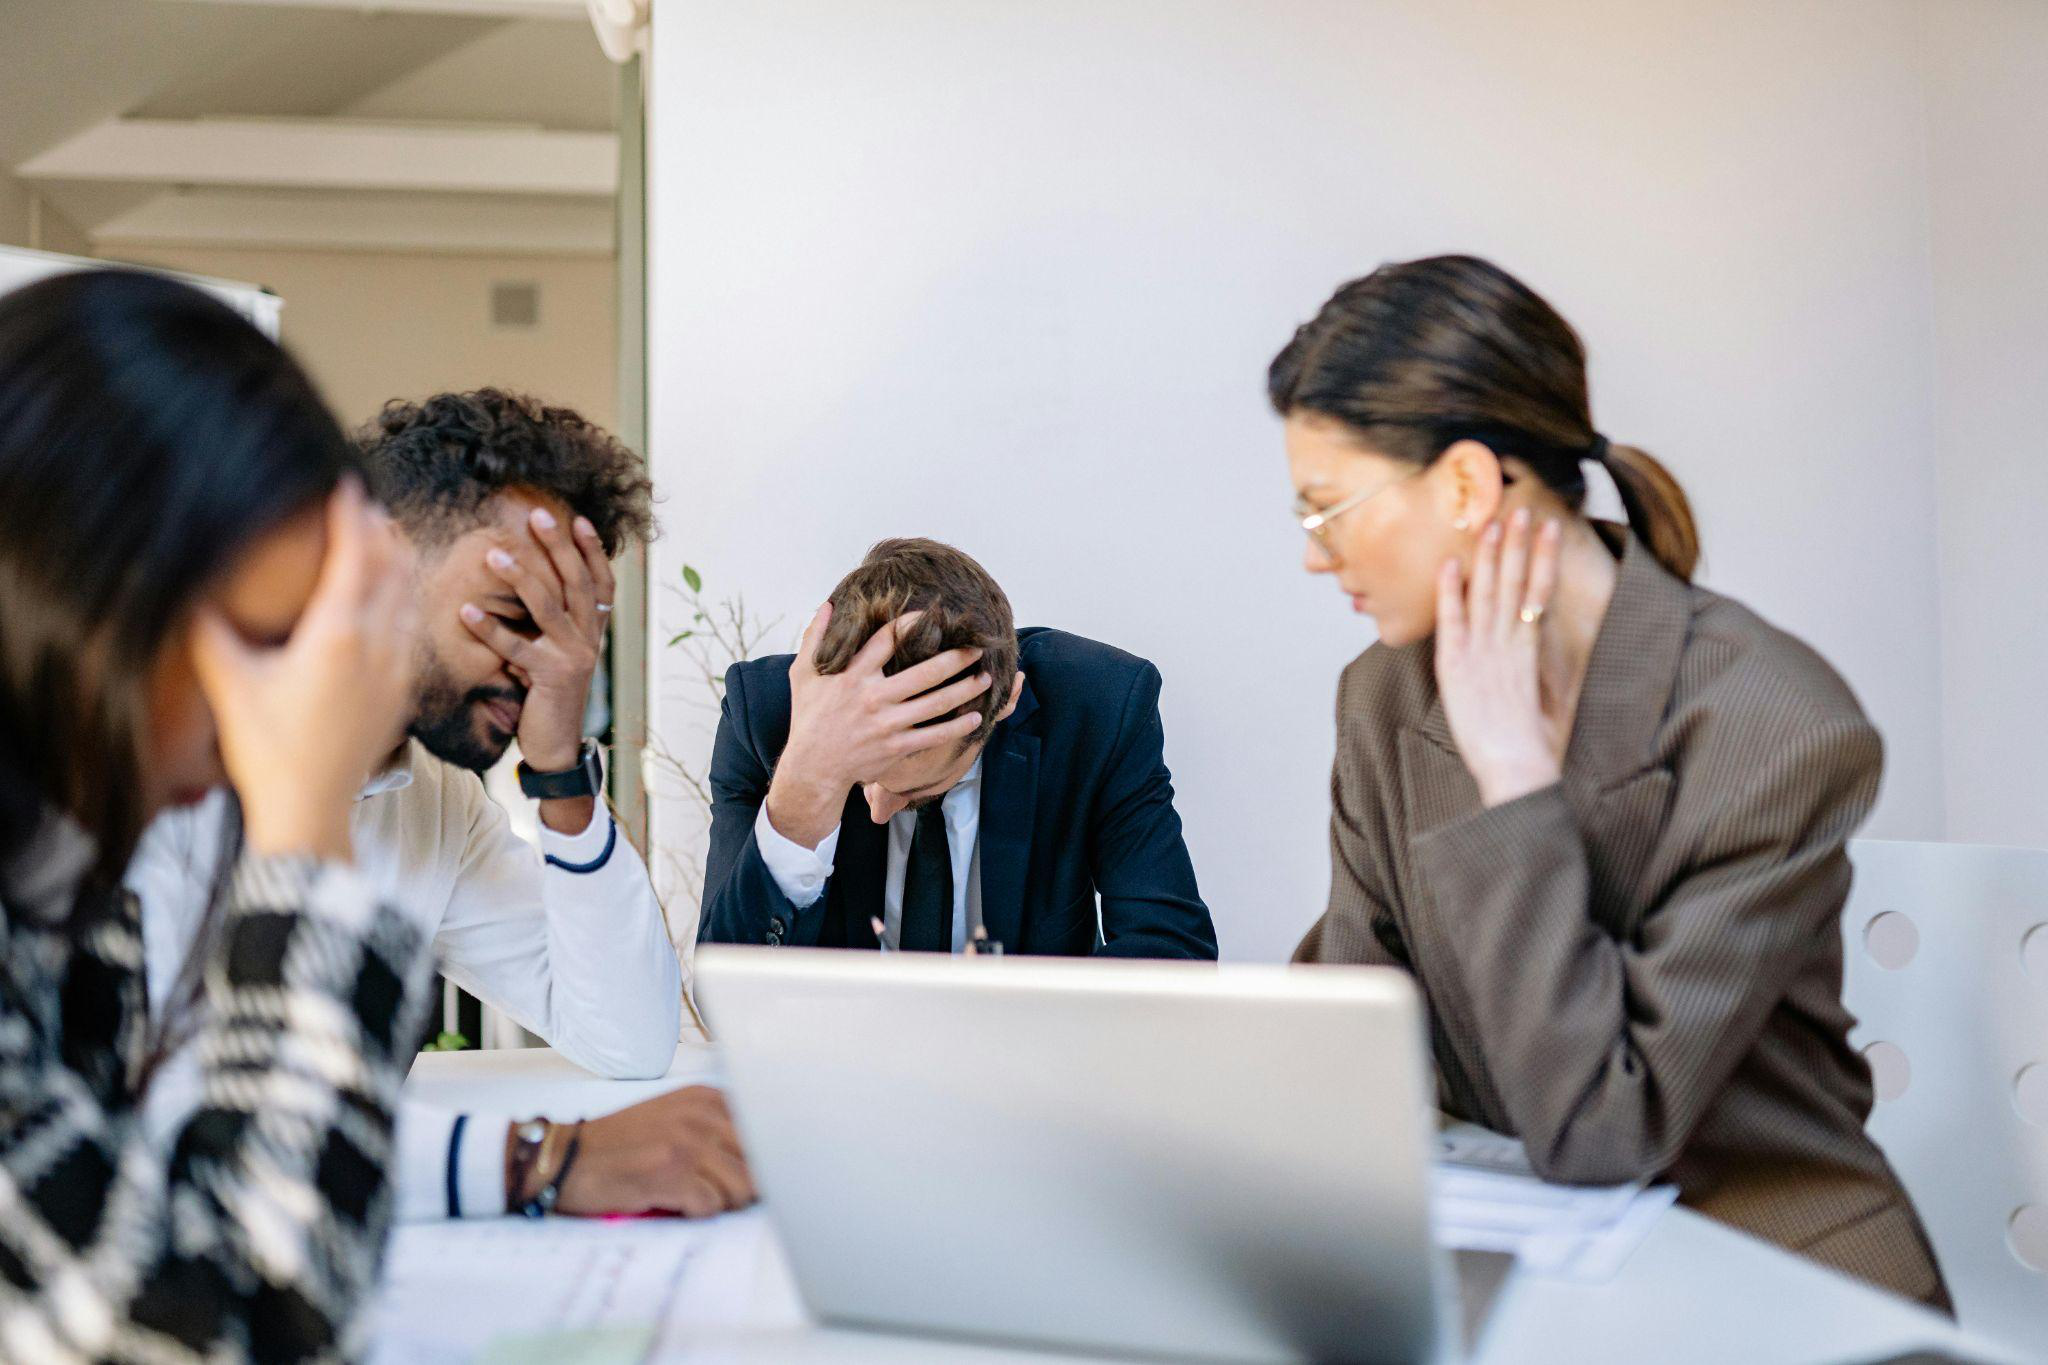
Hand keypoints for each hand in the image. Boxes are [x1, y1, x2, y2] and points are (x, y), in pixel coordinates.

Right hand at [191, 478, 414, 860]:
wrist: (310, 810)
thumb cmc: (267, 750)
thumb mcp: (229, 683)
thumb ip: (209, 630)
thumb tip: (191, 588)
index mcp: (338, 634)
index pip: (354, 557)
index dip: (351, 515)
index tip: (346, 482)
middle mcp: (378, 646)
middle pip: (392, 569)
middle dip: (380, 530)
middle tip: (365, 502)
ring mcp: (397, 669)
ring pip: (409, 597)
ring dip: (398, 561)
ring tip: (385, 535)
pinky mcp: (401, 692)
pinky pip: (411, 628)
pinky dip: (404, 598)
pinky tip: (393, 597)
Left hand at [459, 507, 614, 830]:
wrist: (556, 745)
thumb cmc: (548, 694)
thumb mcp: (558, 651)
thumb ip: (553, 622)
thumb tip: (532, 582)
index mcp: (594, 628)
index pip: (602, 580)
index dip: (593, 550)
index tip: (578, 518)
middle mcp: (590, 638)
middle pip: (576, 581)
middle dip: (557, 545)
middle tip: (537, 515)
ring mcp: (573, 656)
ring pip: (548, 606)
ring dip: (520, 576)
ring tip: (494, 552)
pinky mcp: (550, 677)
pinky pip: (517, 647)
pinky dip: (490, 628)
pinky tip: (465, 612)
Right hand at [540, 1086, 755, 1217]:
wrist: (568, 1158)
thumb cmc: (621, 1144)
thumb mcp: (674, 1116)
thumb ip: (716, 1128)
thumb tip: (764, 1161)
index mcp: (706, 1098)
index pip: (764, 1130)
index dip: (763, 1161)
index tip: (753, 1174)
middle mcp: (701, 1116)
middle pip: (759, 1162)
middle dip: (746, 1186)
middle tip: (718, 1193)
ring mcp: (687, 1144)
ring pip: (742, 1187)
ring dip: (722, 1202)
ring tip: (695, 1197)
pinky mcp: (671, 1175)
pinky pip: (712, 1206)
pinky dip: (697, 1213)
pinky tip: (675, 1203)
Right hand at [763, 602, 989, 847]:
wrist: (813, 766)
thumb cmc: (810, 716)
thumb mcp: (803, 674)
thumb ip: (814, 638)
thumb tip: (828, 606)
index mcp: (853, 674)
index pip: (888, 639)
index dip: (913, 623)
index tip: (933, 615)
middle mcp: (874, 697)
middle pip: (925, 673)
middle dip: (956, 659)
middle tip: (978, 648)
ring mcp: (888, 724)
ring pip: (936, 703)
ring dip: (965, 690)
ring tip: (985, 679)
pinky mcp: (897, 746)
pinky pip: (934, 735)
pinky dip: (957, 726)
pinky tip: (974, 717)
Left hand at [1434, 508, 1565, 807]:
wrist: (1518, 770)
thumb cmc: (1533, 746)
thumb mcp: (1544, 701)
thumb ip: (1538, 673)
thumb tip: (1536, 654)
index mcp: (1531, 650)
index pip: (1539, 591)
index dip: (1542, 558)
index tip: (1548, 527)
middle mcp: (1509, 644)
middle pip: (1515, 583)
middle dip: (1518, 544)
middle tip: (1521, 508)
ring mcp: (1484, 653)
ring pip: (1488, 593)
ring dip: (1489, 556)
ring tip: (1493, 521)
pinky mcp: (1457, 668)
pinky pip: (1452, 622)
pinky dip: (1450, 593)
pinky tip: (1450, 565)